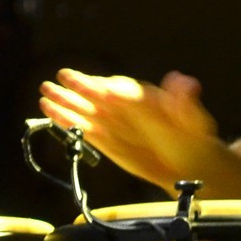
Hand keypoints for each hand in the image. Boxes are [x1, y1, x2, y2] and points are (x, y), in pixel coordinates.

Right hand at [38, 67, 218, 189]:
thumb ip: (185, 102)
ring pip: (87, 110)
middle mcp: (126, 107)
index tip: (104, 89)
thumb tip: (182, 80)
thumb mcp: (195, 120)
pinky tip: (48, 111)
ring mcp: (114, 122)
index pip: (127, 90)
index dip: (116, 89)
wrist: (186, 162)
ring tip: (45, 92)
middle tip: (62, 78)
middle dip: (83, 87)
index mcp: (147, 98)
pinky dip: (66, 120)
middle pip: (101, 95)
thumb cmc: (192, 137)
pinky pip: (83, 129)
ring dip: (67, 102)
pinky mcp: (106, 140)